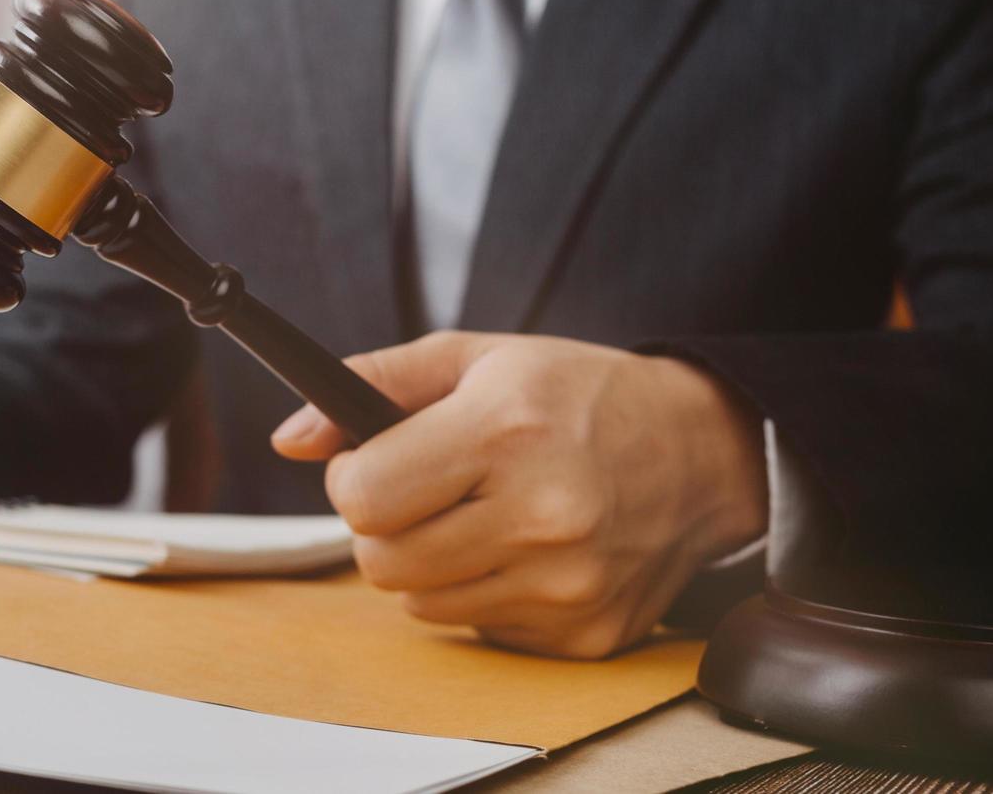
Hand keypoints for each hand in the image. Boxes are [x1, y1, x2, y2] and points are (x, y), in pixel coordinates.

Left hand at [271, 331, 765, 658]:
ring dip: (431, 564)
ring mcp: (567, 583)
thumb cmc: (578, 396)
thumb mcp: (477, 358)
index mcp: (505, 431)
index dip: (354, 479)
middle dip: (385, 527)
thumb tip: (290, 438)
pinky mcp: (586, 633)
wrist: (702, 452)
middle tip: (427, 493)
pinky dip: (484, 594)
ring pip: (420, 604)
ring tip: (482, 515)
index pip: (362, 497)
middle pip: (380, 562)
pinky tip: (527, 550)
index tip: (377, 463)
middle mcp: (541, 513)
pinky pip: (478, 629)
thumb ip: (373, 384)